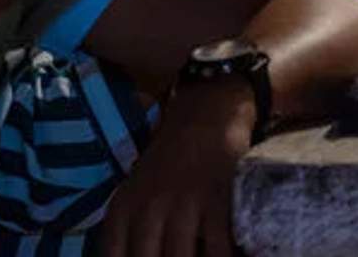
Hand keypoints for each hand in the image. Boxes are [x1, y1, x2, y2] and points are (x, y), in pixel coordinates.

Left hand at [99, 79, 251, 256]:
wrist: (206, 114)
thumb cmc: (170, 161)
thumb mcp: (135, 192)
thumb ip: (128, 231)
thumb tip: (131, 254)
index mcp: (124, 210)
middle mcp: (149, 210)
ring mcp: (184, 204)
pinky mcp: (218, 198)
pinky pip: (219, 246)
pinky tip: (233, 256)